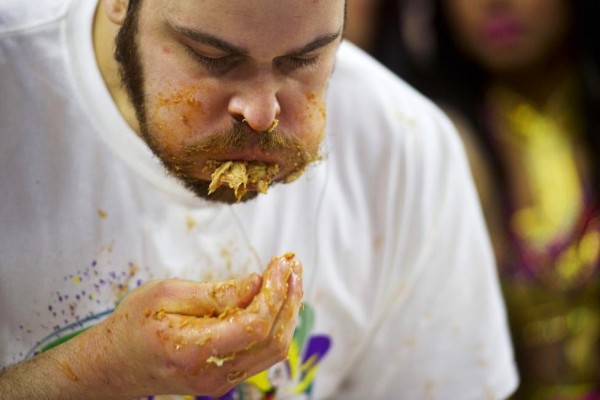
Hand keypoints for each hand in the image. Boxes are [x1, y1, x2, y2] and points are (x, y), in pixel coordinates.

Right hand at [78, 253, 302, 397]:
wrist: (114, 364)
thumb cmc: (134, 323)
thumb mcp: (167, 295)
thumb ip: (216, 294)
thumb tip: (257, 283)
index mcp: (194, 350)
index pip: (254, 325)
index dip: (276, 291)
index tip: (282, 263)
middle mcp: (213, 374)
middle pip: (272, 339)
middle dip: (289, 298)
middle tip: (292, 265)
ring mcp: (220, 382)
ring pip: (273, 350)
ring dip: (287, 312)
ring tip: (290, 278)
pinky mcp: (224, 379)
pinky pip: (261, 354)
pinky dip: (275, 324)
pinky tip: (276, 300)